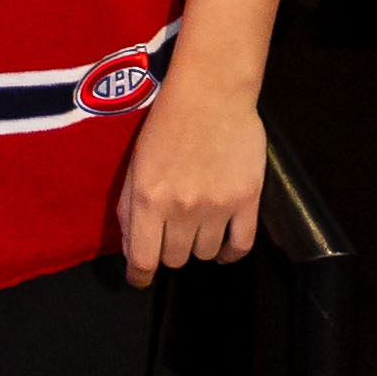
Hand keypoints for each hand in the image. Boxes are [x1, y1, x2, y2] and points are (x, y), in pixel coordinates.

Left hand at [113, 74, 270, 285]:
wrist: (210, 96)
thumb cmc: (166, 124)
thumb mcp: (135, 164)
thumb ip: (129, 206)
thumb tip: (132, 246)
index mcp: (147, 198)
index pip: (143, 259)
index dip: (139, 276)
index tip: (140, 279)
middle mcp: (181, 209)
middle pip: (175, 259)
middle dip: (167, 253)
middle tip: (169, 235)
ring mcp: (217, 207)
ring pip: (204, 255)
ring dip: (197, 248)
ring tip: (196, 228)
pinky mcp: (247, 202)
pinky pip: (240, 247)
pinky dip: (229, 254)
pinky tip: (222, 246)